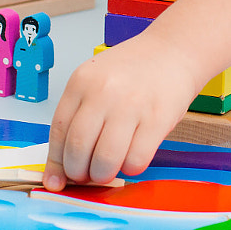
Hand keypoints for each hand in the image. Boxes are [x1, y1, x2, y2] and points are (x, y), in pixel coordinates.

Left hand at [44, 35, 204, 189]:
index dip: (56, 162)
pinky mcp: (157, 119)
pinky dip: (131, 168)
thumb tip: (62, 164)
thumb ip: (80, 116)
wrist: (174, 50)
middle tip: (87, 175)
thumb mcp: (97, 81)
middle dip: (79, 173)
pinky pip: (136, 160)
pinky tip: (133, 157)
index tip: (56, 180)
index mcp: (81, 81)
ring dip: (104, 175)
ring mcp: (131, 105)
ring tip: (109, 169)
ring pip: (105, 161)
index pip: (59, 131)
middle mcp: (103, 92)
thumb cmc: (135, 70)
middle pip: (78, 149)